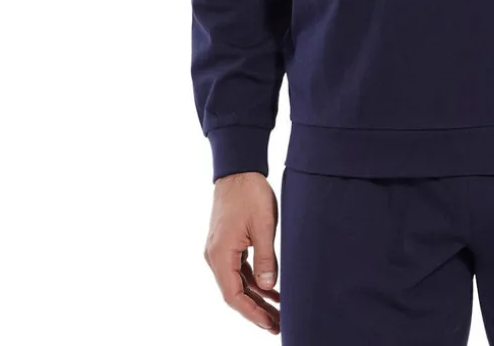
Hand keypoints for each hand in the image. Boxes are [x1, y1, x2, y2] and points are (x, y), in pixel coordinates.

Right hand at [203, 171, 280, 333]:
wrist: (238, 168)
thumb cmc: (250, 193)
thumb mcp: (264, 225)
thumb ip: (266, 257)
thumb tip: (268, 287)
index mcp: (220, 254)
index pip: (233, 295)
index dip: (252, 313)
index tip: (270, 324)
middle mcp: (215, 256)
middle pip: (235, 293)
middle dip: (256, 310)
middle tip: (278, 325)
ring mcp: (220, 250)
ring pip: (237, 282)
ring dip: (256, 297)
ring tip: (278, 312)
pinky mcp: (227, 243)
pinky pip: (239, 269)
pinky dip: (254, 280)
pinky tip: (270, 288)